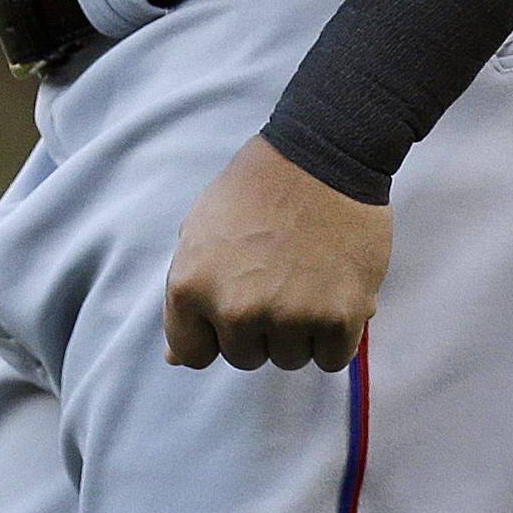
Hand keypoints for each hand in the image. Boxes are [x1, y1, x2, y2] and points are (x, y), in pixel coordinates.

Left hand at [163, 134, 391, 372]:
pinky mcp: (337, 319)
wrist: (322, 154)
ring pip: (289, 358)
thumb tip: (174, 358)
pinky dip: (335, 332)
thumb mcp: (201, 229)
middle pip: (244, 357)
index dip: (213, 330)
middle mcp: (235, 310)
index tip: (233, 302)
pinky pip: (331, 357)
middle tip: (275, 275)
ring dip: (298, 329)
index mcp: (191, 286)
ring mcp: (287, 317)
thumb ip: (188, 294)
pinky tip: (332, 287)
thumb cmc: (257, 187)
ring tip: (305, 274)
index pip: (192, 352)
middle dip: (258, 326)